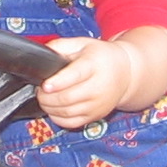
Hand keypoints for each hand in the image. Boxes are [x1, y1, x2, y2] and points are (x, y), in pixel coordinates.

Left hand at [37, 29, 166, 127]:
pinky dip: (57, 118)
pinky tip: (54, 109)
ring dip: (49, 107)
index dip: (57, 82)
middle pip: (67, 98)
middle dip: (47, 96)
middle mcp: (98, 87)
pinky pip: (72, 123)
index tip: (45, 85)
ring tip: (45, 98)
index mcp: (94, 65)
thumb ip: (61, 46)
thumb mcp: (83, 43)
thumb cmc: (101, 57)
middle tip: (40, 89)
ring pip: (67, 112)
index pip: (75, 76)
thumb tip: (42, 52)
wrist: (125, 73)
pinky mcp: (95, 116)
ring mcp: (98, 104)